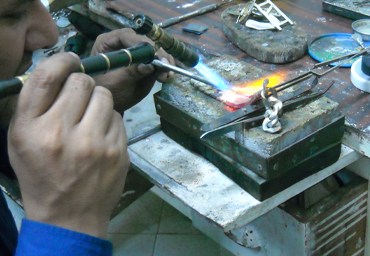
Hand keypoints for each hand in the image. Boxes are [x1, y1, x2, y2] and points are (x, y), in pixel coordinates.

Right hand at [8, 52, 128, 238]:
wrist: (69, 216)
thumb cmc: (42, 177)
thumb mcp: (22, 142)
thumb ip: (35, 106)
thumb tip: (60, 72)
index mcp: (31, 128)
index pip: (46, 76)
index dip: (62, 61)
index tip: (71, 60)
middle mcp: (61, 133)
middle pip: (82, 81)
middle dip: (82, 85)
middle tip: (79, 100)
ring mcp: (94, 143)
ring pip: (105, 95)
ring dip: (98, 102)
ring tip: (91, 120)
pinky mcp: (117, 150)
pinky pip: (118, 116)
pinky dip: (110, 121)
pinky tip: (102, 138)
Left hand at [91, 28, 175, 111]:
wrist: (110, 102)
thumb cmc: (106, 91)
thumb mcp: (116, 82)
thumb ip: (131, 72)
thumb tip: (150, 65)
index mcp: (108, 42)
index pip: (126, 35)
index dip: (141, 42)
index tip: (154, 54)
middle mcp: (123, 43)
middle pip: (143, 40)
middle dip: (157, 52)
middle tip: (166, 64)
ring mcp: (136, 52)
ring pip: (154, 49)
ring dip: (163, 60)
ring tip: (167, 73)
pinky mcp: (145, 62)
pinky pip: (158, 60)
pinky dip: (164, 67)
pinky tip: (167, 75)